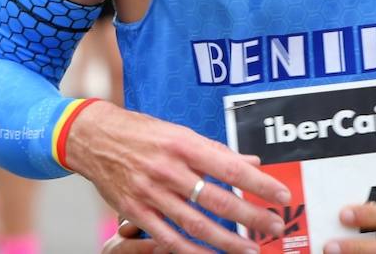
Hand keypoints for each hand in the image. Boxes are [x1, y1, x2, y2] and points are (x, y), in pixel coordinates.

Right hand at [66, 102, 290, 253]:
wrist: (94, 137)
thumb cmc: (141, 133)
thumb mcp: (180, 133)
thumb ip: (216, 151)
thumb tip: (252, 163)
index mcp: (184, 145)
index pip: (230, 167)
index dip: (258, 184)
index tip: (281, 195)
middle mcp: (168, 170)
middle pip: (216, 199)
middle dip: (250, 216)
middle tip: (274, 227)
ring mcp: (150, 193)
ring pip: (195, 224)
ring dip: (226, 240)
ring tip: (250, 248)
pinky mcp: (135, 212)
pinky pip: (167, 238)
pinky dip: (190, 251)